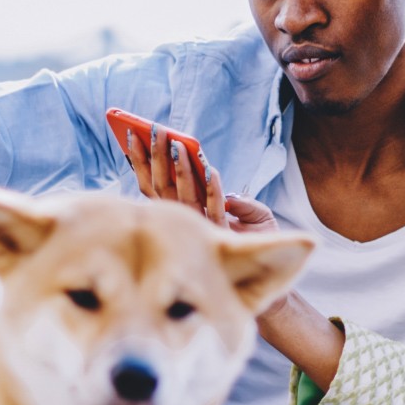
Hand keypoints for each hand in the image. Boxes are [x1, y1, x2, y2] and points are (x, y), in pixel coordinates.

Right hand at [123, 126, 276, 233]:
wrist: (273, 273)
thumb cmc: (259, 242)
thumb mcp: (254, 214)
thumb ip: (238, 198)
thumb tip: (219, 180)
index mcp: (183, 215)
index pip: (154, 186)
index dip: (141, 163)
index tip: (131, 136)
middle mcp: (187, 222)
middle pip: (162, 187)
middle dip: (156, 157)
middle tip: (151, 130)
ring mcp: (201, 229)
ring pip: (182, 195)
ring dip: (179, 168)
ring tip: (177, 142)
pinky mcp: (220, 236)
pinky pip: (213, 207)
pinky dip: (211, 187)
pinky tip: (209, 168)